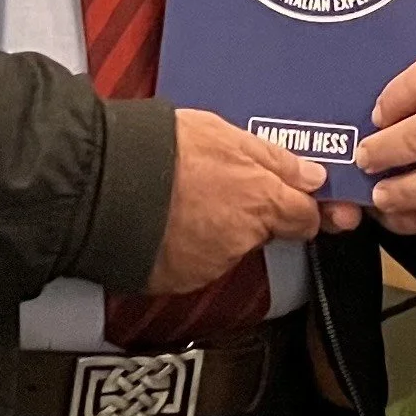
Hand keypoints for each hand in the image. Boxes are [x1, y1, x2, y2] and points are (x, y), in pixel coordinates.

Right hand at [146, 110, 324, 292]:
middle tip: (217, 188)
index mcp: (260, 201)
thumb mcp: (225, 134)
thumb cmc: (161, 152)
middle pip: (264, 233)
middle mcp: (241, 239)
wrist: (104, 183)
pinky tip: (163, 222)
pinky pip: (192, 264)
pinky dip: (184, 247)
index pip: (306, 219)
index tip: (300, 203)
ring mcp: (209, 264)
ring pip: (226, 248)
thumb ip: (275, 159)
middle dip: (250, 215)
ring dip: (213, 229)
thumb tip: (312, 176)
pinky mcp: (178, 280)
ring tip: (179, 200)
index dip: (303, 209)